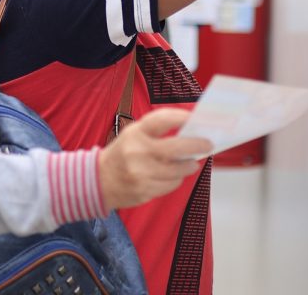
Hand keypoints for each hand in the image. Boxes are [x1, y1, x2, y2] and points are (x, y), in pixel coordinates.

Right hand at [97, 108, 211, 210]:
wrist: (99, 180)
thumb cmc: (122, 153)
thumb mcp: (133, 135)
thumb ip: (157, 132)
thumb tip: (190, 130)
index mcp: (135, 133)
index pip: (162, 120)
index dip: (181, 117)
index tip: (196, 118)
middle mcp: (137, 152)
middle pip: (176, 148)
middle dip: (196, 145)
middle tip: (208, 144)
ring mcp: (141, 173)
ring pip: (177, 170)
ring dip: (188, 166)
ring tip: (191, 162)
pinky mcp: (144, 191)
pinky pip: (171, 185)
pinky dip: (176, 179)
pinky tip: (173, 175)